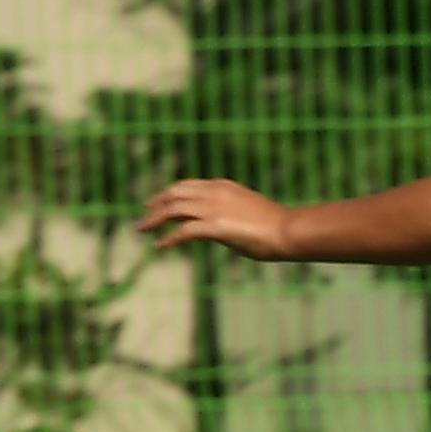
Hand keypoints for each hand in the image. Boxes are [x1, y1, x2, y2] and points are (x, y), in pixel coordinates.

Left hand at [138, 178, 293, 259]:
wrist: (288, 229)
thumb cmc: (275, 225)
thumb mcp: (247, 212)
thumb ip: (229, 214)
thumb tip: (221, 226)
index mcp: (222, 186)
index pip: (187, 186)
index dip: (168, 193)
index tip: (157, 201)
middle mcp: (214, 193)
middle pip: (175, 194)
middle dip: (156, 204)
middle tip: (143, 214)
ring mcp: (214, 208)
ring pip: (173, 209)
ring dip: (154, 219)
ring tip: (142, 230)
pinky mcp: (216, 226)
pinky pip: (183, 231)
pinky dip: (169, 238)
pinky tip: (160, 246)